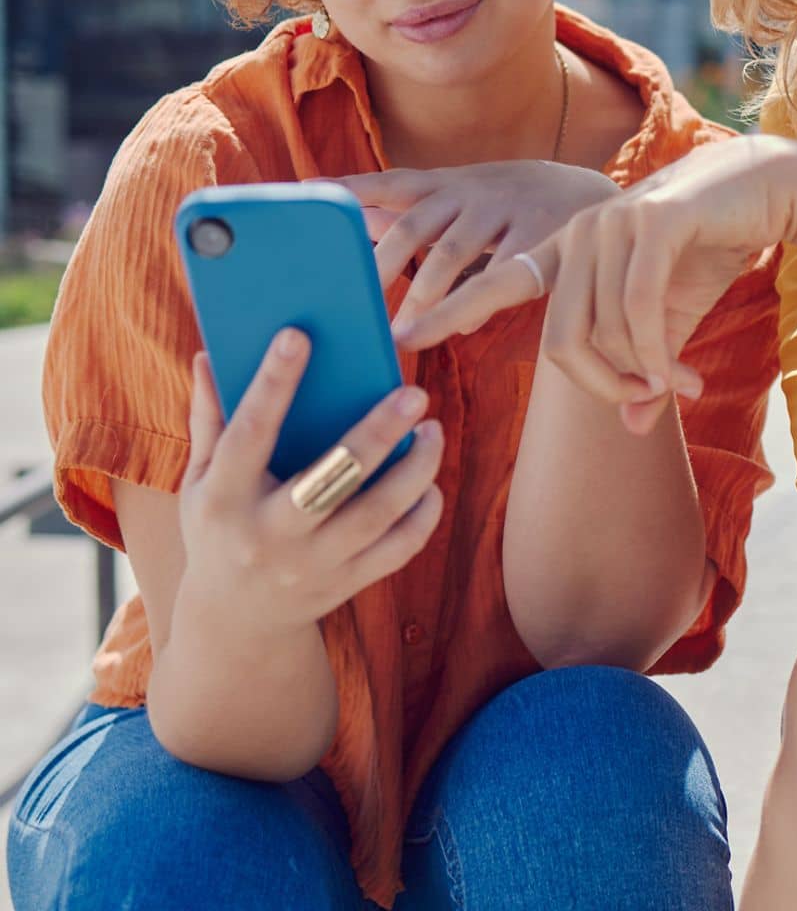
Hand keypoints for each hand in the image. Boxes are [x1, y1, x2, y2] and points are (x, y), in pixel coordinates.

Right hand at [176, 329, 444, 633]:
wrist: (234, 626)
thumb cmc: (218, 530)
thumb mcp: (198, 482)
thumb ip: (209, 419)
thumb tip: (209, 353)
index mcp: (224, 500)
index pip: (248, 433)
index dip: (272, 383)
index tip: (298, 334)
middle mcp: (269, 535)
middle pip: (332, 477)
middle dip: (377, 433)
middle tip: (415, 393)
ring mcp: (311, 565)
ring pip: (377, 513)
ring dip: (416, 468)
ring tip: (433, 428)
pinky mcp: (346, 584)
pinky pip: (398, 549)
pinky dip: (423, 514)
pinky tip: (431, 482)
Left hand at [332, 162, 619, 332]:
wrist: (595, 197)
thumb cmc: (513, 206)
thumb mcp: (465, 196)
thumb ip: (413, 209)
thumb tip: (353, 220)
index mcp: (449, 183)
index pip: (392, 183)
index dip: (351, 190)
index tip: (308, 197)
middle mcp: (473, 191)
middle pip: (414, 225)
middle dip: (380, 266)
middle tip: (351, 305)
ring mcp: (508, 209)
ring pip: (453, 253)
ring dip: (423, 296)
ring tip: (400, 335)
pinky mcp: (543, 235)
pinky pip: (502, 271)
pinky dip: (478, 301)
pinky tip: (460, 328)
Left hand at [392, 135, 796, 431]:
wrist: (764, 189)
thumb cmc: (708, 249)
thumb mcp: (669, 320)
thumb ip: (643, 367)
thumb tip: (632, 426)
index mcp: (567, 249)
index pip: (495, 283)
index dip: (449, 308)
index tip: (404, 337)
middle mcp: (578, 234)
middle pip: (561, 342)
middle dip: (602, 388)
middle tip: (645, 401)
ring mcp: (612, 224)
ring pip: (603, 333)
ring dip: (643, 374)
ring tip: (677, 386)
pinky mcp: (654, 222)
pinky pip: (638, 311)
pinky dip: (656, 357)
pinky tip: (675, 377)